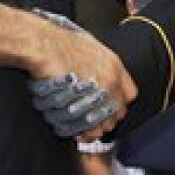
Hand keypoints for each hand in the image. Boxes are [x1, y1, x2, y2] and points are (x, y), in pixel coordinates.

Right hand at [25, 14, 136, 139]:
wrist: (44, 45)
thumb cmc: (62, 42)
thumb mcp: (92, 45)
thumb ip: (103, 63)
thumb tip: (103, 74)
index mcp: (115, 66)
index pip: (130, 94)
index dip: (119, 102)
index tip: (110, 105)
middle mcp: (110, 82)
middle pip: (118, 113)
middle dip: (107, 118)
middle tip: (94, 117)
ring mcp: (96, 95)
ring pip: (105, 125)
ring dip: (95, 128)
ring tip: (84, 126)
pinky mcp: (81, 106)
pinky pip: (88, 130)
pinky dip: (82, 133)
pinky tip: (75, 129)